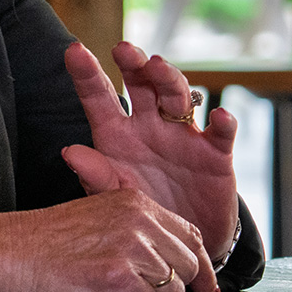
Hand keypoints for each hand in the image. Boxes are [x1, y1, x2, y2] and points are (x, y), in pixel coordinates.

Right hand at [0, 190, 217, 291]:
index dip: (197, 265)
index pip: (191, 236)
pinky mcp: (118, 279)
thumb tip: (179, 257)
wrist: (9, 250)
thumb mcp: (99, 213)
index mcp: (137, 202)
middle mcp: (139, 221)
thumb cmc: (49, 240)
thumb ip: (138, 226)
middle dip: (173, 285)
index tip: (196, 285)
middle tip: (142, 291)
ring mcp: (130, 249)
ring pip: (173, 291)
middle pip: (189, 265)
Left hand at [60, 41, 239, 272]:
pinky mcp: (215, 154)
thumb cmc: (141, 212)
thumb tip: (69, 152)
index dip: (87, 74)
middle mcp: (149, 126)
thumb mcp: (113, 198)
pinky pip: (221, 134)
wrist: (184, 242)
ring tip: (158, 67)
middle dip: (133, 63)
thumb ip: (95, 176)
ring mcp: (183, 135)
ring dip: (169, 79)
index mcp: (117, 135)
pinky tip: (219, 117)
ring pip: (178, 96)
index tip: (74, 51)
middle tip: (122, 49)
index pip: (99, 98)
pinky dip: (222, 123)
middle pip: (141, 85)